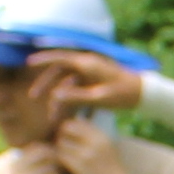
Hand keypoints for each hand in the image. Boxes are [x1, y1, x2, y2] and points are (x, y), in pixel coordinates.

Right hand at [0, 145, 64, 173]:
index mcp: (11, 162)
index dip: (49, 152)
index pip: (36, 147)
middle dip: (56, 159)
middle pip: (44, 154)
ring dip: (58, 172)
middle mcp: (14, 169)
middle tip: (60, 168)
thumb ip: (27, 163)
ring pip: (49, 167)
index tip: (55, 161)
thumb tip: (47, 149)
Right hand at [31, 48, 146, 113]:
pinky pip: (77, 88)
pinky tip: (69, 115)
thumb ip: (76, 96)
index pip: (60, 58)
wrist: (144, 94)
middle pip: (59, 70)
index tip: (29, 63)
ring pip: (67, 82)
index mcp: (87, 64)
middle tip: (33, 96)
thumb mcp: (100, 98)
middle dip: (45, 83)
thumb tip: (54, 95)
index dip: (43, 60)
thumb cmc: (124, 95)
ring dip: (58, 96)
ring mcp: (90, 73)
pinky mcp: (94, 81)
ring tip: (52, 114)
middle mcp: (87, 65)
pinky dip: (71, 100)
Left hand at [47, 109, 133, 173]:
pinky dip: (58, 160)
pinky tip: (61, 166)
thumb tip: (76, 120)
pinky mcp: (79, 166)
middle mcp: (94, 141)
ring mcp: (86, 154)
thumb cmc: (110, 168)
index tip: (66, 137)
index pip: (77, 122)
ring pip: (61, 143)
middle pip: (66, 129)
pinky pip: (60, 157)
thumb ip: (92, 134)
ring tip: (61, 157)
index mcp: (101, 135)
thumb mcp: (106, 147)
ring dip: (58, 150)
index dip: (68, 128)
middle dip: (60, 136)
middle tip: (61, 147)